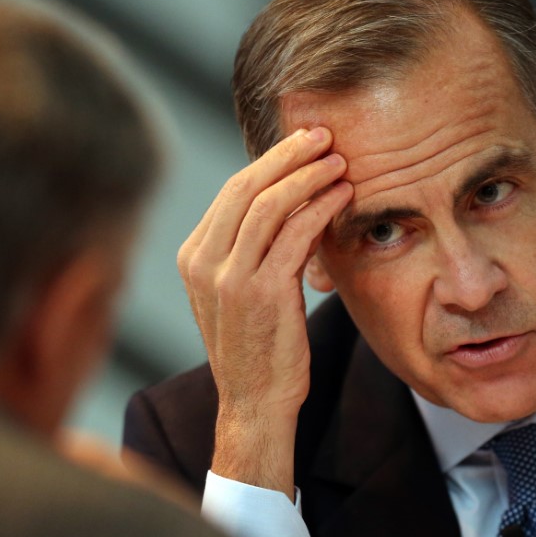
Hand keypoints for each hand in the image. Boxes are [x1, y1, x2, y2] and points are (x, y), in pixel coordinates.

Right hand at [177, 127, 351, 497]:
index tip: (302, 144)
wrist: (254, 400)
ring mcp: (228, 277)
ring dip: (309, 177)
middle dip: (288, 155)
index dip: (271, 161)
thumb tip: (291, 195)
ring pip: (270, 205)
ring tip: (339, 162)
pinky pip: (295, 235)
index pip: (232, 191)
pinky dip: (321, 209)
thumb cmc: (256, 342)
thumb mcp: (239, 288)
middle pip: (246, 187)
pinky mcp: (260, 293)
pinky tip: (342, 197)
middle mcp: (202, 261)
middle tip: (323, 136)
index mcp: (193, 255)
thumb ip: (252, 244)